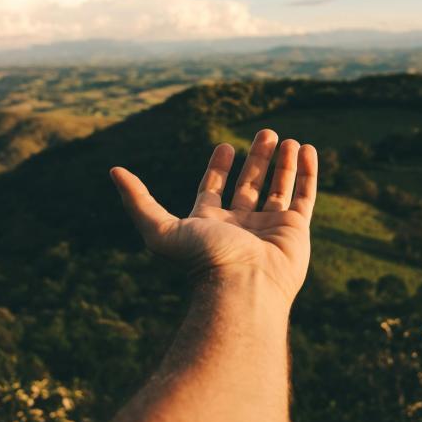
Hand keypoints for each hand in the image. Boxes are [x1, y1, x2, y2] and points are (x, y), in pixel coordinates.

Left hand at [110, 129, 317, 304]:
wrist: (243, 289)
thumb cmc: (202, 260)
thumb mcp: (160, 228)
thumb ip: (138, 200)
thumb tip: (113, 171)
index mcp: (212, 224)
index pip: (215, 190)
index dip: (219, 168)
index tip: (225, 146)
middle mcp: (241, 226)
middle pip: (250, 184)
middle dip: (257, 158)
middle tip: (266, 132)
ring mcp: (270, 228)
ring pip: (279, 188)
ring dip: (283, 163)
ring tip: (288, 139)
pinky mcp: (296, 231)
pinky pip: (304, 196)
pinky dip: (307, 173)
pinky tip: (307, 150)